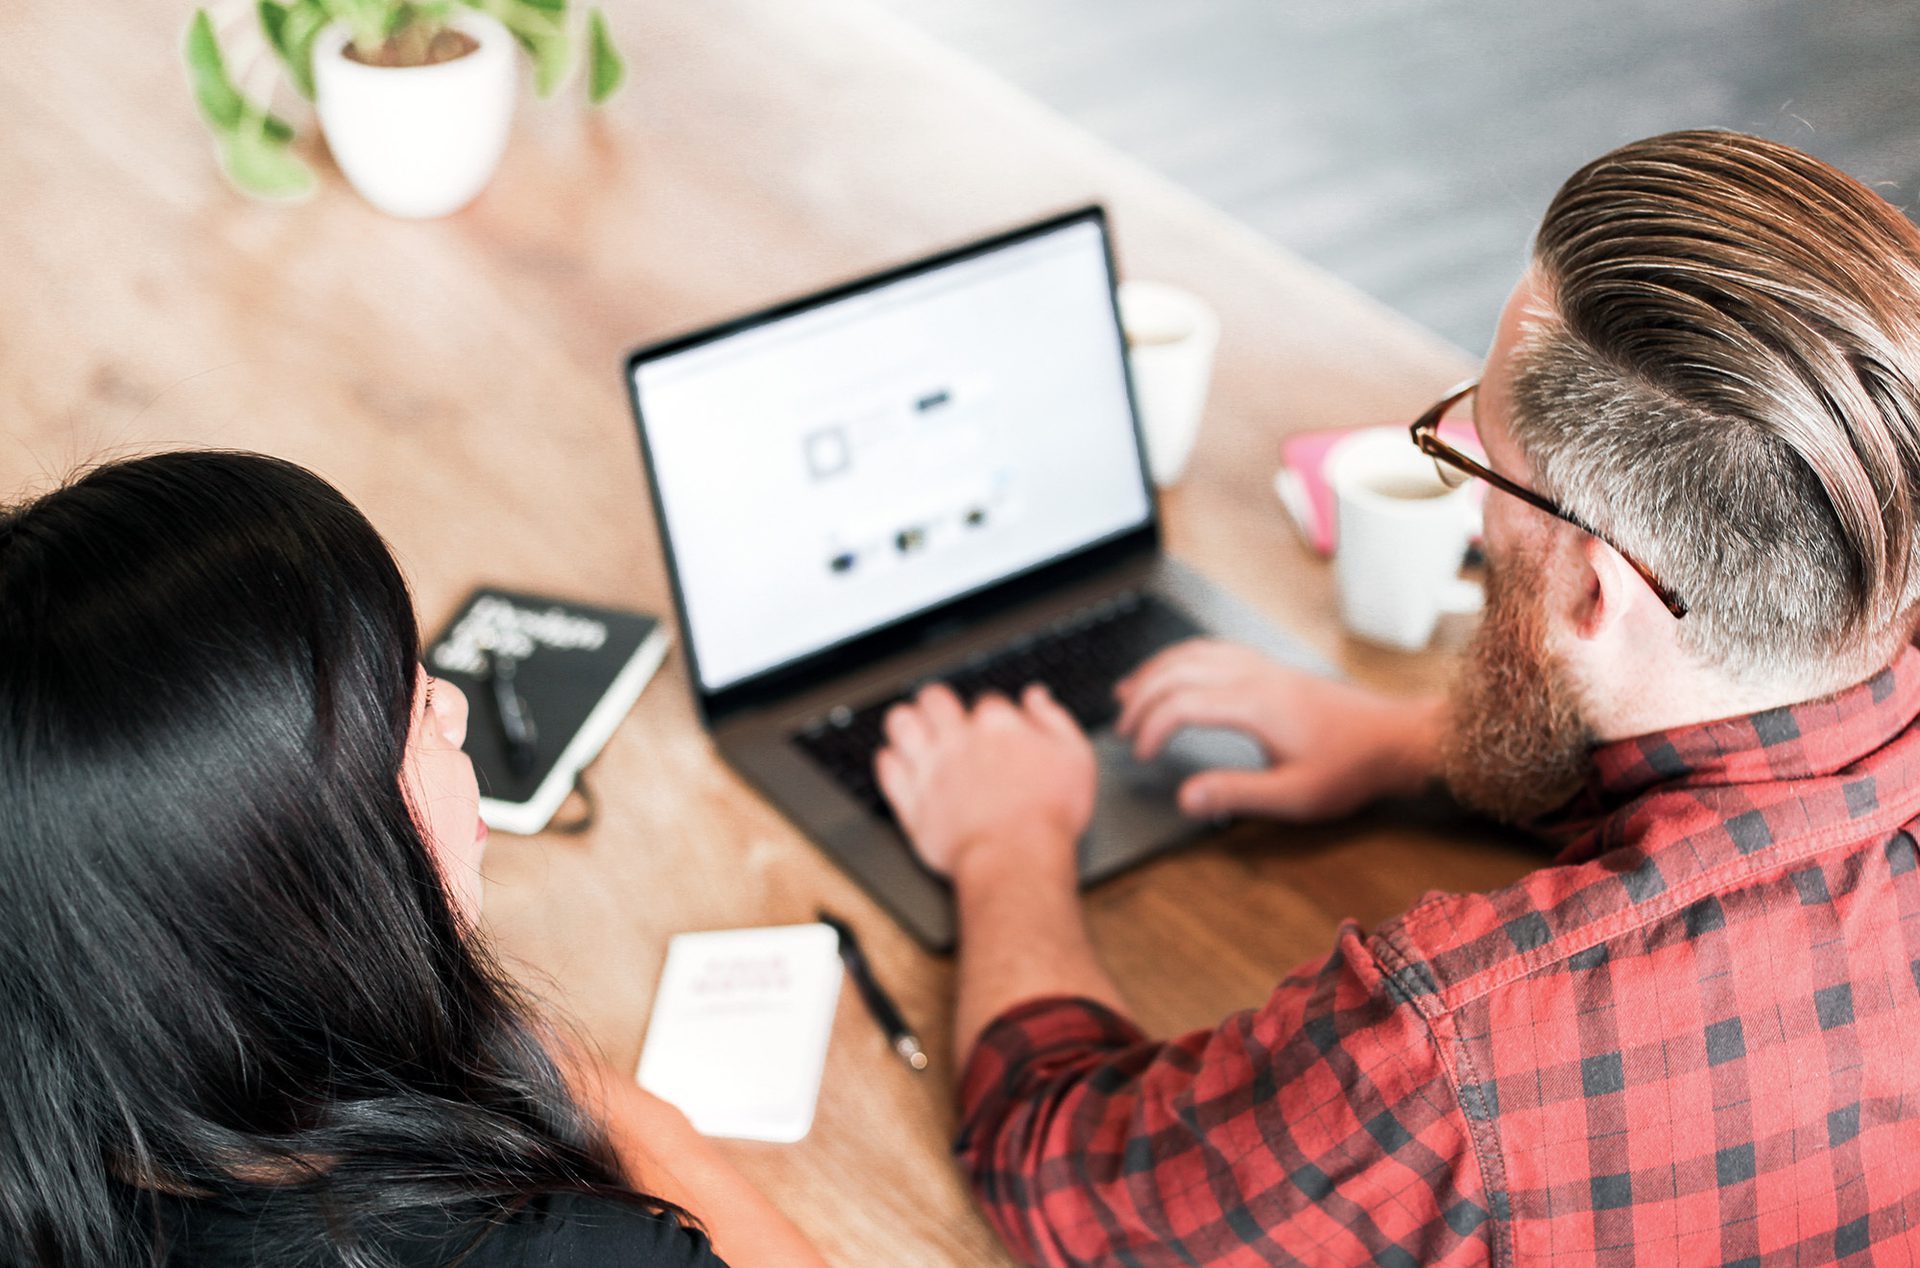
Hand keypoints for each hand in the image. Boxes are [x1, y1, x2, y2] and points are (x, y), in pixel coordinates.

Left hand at [875, 683, 1096, 879]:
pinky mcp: (912, 800)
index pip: (986, 701)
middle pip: (935, 699)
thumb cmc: (1050, 815)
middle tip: (941, 713)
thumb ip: (1054, 720)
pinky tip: (897, 760)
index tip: (993, 727)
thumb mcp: (1076, 758)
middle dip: (938, 702)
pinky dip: (888, 760)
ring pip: (901, 723)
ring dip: (906, 721)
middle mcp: (959, 740)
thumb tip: (1036, 697)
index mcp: (998, 725)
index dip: (990, 713)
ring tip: (913, 728)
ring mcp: (931, 768)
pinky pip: (886, 768)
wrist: (1017, 858)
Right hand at [1115, 639, 1441, 820]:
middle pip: (1177, 670)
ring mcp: (1263, 666)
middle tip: (1122, 729)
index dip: (1150, 727)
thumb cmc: (1349, 767)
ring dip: (1155, 670)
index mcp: (1254, 705)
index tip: (1140, 755)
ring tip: (1128, 692)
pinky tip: (1175, 671)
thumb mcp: (1294, 795)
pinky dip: (1181, 657)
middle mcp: (1254, 676)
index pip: (1181, 703)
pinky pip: (1213, 648)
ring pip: (1193, 652)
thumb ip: (1235, 794)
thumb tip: (1186, 798)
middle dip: (1141, 697)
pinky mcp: (1271, 667)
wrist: (1393, 738)